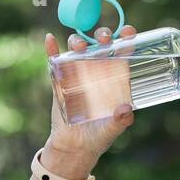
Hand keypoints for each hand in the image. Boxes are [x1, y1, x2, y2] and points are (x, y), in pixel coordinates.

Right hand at [42, 24, 137, 177]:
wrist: (74, 148)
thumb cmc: (98, 137)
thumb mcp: (111, 130)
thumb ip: (120, 121)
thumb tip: (126, 111)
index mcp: (115, 79)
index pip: (122, 53)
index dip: (126, 39)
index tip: (129, 32)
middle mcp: (98, 71)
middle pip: (100, 45)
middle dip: (102, 36)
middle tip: (104, 38)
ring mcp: (78, 73)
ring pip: (78, 49)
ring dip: (78, 42)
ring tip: (79, 46)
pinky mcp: (60, 81)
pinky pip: (54, 62)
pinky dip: (51, 50)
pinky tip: (50, 40)